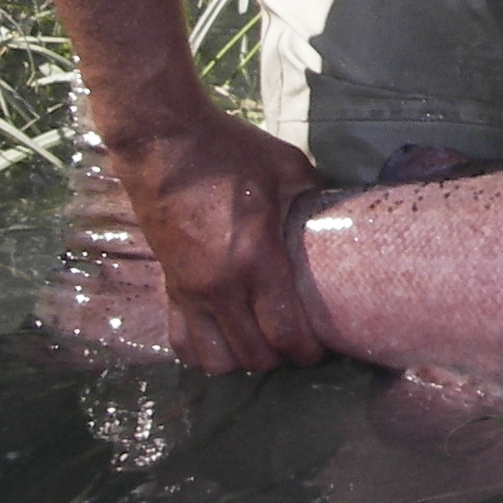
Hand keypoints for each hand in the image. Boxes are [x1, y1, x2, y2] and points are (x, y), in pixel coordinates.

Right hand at [108, 107, 324, 374]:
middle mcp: (220, 286)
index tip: (322, 348)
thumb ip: (314, 200)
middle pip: (252, 355)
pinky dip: (202, 351)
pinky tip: (221, 339)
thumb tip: (339, 217)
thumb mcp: (288, 168)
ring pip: (213, 359)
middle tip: (297, 344)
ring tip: (260, 342)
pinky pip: (180, 341)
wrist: (163, 143)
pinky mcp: (167, 286)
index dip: (307, 351)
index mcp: (256, 258)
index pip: (284, 332)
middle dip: (280, 358)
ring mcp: (188, 290)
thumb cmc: (229, 152)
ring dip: (240, 359)